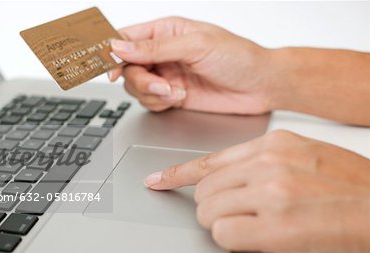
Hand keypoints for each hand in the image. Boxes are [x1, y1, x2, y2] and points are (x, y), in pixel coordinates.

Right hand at [109, 17, 273, 112]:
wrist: (260, 86)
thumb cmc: (238, 57)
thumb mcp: (196, 45)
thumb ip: (155, 47)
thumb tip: (119, 46)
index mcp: (166, 31)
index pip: (127, 38)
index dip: (113, 51)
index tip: (109, 66)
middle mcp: (163, 53)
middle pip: (128, 68)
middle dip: (140, 80)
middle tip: (160, 85)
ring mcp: (166, 76)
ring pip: (137, 88)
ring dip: (153, 94)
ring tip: (175, 92)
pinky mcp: (172, 96)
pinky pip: (150, 102)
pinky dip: (160, 104)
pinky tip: (179, 98)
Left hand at [144, 130, 369, 252]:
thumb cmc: (351, 187)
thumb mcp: (305, 156)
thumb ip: (262, 162)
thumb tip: (229, 177)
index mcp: (274, 144)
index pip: (210, 161)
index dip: (179, 174)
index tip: (159, 180)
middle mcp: (269, 164)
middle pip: (204, 190)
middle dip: (212, 207)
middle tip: (235, 215)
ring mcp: (272, 194)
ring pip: (208, 212)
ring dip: (221, 224)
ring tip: (252, 226)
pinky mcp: (277, 227)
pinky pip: (223, 234)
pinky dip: (231, 239)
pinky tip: (256, 237)